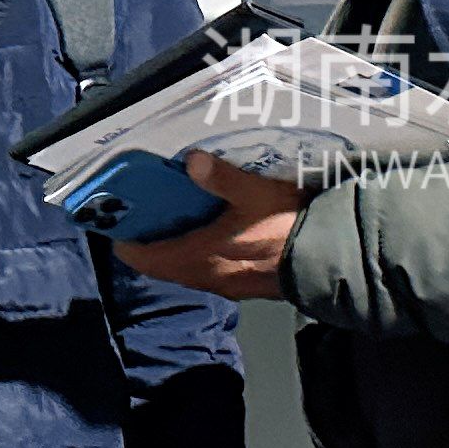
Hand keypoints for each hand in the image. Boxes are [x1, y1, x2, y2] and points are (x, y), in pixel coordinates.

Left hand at [112, 151, 308, 298]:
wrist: (331, 261)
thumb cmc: (288, 227)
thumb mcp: (255, 193)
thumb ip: (222, 177)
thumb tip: (190, 161)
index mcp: (199, 256)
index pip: (147, 259)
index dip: (127, 244)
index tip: (117, 226)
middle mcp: (207, 277)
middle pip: (164, 266)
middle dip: (151, 245)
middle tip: (145, 217)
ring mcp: (227, 285)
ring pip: (188, 271)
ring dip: (176, 251)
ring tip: (174, 220)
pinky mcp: (246, 286)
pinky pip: (209, 272)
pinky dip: (199, 255)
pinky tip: (210, 233)